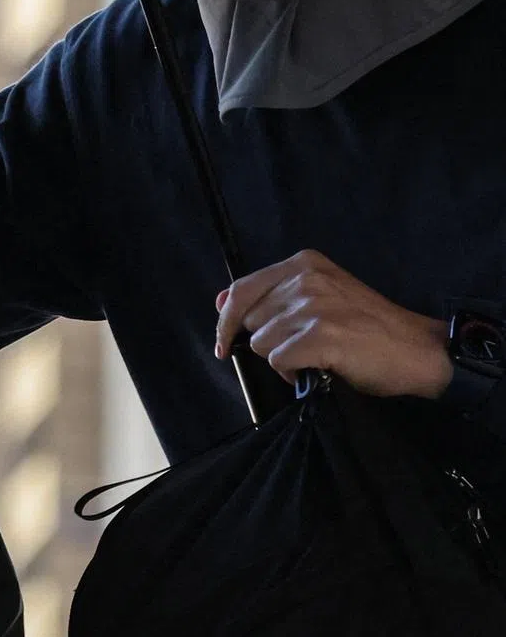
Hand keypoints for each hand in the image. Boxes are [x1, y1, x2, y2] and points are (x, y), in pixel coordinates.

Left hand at [215, 249, 452, 399]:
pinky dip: (292, 373)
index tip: (223, 343)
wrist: (417, 350)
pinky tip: (317, 368)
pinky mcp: (320, 335)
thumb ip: (271, 296)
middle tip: (301, 346)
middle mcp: (306, 278)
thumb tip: (220, 302)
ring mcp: (313, 305)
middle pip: (251, 320)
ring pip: (261, 344)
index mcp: (303, 263)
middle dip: (268, 341)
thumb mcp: (320, 296)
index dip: (226, 321)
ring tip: (315, 357)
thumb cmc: (367, 327)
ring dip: (282, 358)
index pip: (240, 290)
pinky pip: (278, 361)